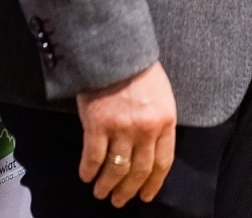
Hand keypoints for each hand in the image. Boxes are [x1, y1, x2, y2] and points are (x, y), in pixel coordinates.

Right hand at [76, 61, 176, 206]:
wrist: (115, 50)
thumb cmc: (138, 68)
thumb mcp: (161, 94)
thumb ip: (158, 121)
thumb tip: (151, 148)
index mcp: (165, 121)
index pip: (163, 162)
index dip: (153, 183)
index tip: (145, 195)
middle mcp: (146, 130)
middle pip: (139, 170)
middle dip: (128, 190)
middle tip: (119, 200)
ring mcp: (122, 129)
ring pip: (116, 169)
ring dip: (108, 185)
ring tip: (101, 193)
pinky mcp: (98, 125)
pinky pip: (93, 157)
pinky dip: (88, 170)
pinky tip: (86, 176)